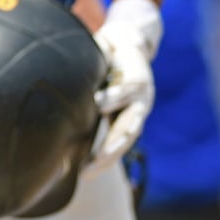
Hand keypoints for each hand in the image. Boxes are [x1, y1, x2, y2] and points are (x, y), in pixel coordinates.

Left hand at [85, 0, 162, 173]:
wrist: (131, 46)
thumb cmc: (110, 46)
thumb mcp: (105, 46)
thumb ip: (99, 52)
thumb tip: (78, 46)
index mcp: (136, 78)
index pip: (127, 90)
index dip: (114, 97)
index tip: (97, 103)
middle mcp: (141, 100)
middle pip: (129, 126)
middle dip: (111, 144)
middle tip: (93, 160)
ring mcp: (137, 114)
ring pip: (124, 140)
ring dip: (106, 158)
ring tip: (86, 173)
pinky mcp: (129, 121)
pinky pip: (118, 142)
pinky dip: (104, 157)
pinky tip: (87, 170)